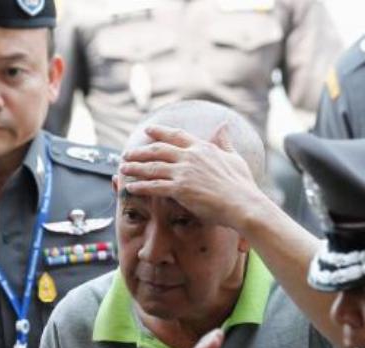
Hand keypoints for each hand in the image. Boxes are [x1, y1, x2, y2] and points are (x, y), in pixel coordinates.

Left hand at [119, 124, 273, 228]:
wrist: (242, 203)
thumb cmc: (241, 184)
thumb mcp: (234, 157)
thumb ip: (224, 142)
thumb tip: (223, 126)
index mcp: (202, 147)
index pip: (176, 135)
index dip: (160, 132)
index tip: (148, 130)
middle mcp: (190, 156)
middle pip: (158, 150)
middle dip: (140, 151)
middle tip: (127, 153)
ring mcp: (184, 172)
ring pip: (152, 167)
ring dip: (135, 168)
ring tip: (123, 168)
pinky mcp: (180, 189)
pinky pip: (154, 186)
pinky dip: (140, 186)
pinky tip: (130, 187)